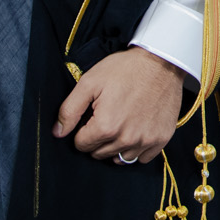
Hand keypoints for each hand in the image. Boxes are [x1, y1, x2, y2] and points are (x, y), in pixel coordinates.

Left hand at [53, 47, 186, 162]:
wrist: (162, 61)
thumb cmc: (125, 69)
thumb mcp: (90, 82)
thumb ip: (70, 110)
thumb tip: (58, 133)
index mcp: (106, 126)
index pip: (82, 145)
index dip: (82, 130)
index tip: (92, 116)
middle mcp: (126, 139)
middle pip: (99, 154)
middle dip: (98, 138)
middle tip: (106, 116)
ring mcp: (146, 141)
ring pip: (119, 158)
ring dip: (116, 145)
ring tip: (121, 122)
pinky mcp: (161, 139)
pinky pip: (142, 158)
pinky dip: (136, 148)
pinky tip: (136, 129)